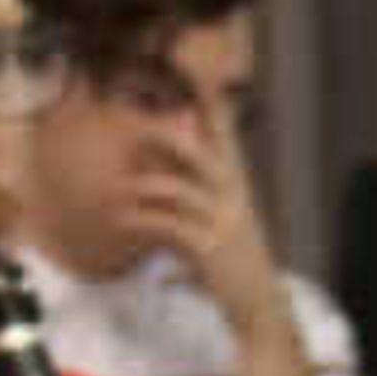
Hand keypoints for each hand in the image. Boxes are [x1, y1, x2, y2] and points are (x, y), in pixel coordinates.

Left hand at [121, 100, 290, 337]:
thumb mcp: (213, 219)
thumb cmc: (231, 260)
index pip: (226, 136)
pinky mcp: (208, 250)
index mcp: (237, 185)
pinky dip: (141, 219)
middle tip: (134, 128)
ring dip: (143, 187)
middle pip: (200, 154)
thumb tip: (149, 171)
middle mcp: (233, 198)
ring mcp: (222, 223)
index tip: (200, 71)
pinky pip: (168, 225)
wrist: (259, 304)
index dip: (213, 104)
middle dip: (166, 138)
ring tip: (117, 192)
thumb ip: (185, 192)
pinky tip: (121, 220)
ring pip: (179, 190)